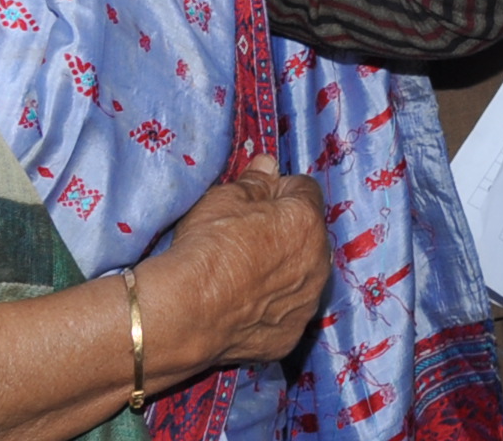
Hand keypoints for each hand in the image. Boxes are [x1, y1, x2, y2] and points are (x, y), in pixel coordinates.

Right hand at [144, 155, 329, 369]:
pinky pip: (285, 315)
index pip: (304, 191)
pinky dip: (269, 311)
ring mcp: (306, 304)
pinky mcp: (289, 337)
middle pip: (308, 237)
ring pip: (302, 278)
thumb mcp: (223, 199)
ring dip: (282, 274)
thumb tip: (268, 165)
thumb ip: (254, 181)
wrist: (184, 314)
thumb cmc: (205, 248)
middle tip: (246, 242)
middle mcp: (319, 262)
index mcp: (307, 220)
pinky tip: (240, 310)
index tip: (255, 201)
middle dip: (285, 234)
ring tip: (242, 279)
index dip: (278, 192)